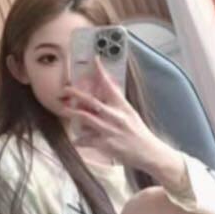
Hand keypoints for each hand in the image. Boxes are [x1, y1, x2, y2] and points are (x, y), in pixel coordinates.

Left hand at [61, 56, 164, 171]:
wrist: (149, 153)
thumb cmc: (140, 134)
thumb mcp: (131, 114)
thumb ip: (118, 104)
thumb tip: (107, 92)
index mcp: (123, 107)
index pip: (110, 85)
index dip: (101, 72)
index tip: (94, 60)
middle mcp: (116, 116)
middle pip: (92, 101)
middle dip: (77, 93)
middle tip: (66, 89)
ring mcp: (110, 130)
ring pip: (85, 118)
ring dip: (73, 113)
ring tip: (64, 110)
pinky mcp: (106, 144)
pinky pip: (87, 140)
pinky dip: (80, 140)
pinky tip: (77, 140)